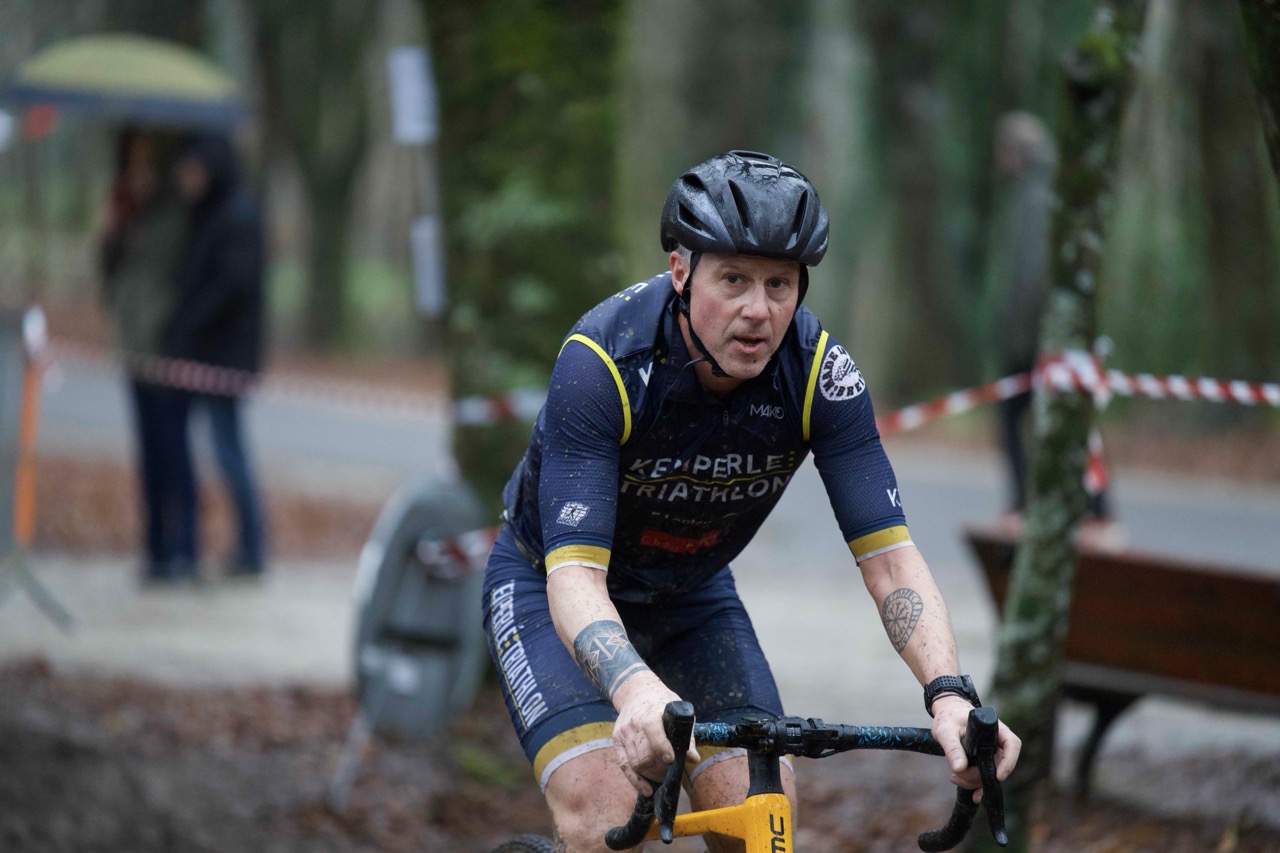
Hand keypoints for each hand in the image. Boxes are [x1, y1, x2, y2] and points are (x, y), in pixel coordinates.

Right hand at [611, 674, 700, 795]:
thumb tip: (693, 758)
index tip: (671, 760)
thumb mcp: (677, 712)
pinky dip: (635, 780)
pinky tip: (646, 789)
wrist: (636, 691)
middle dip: (660, 770)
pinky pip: (624, 765)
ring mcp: (623, 733)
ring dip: (651, 776)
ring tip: (662, 777)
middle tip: (670, 774)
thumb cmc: (661, 702)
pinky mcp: (616, 740)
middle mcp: (634, 724)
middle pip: (644, 755)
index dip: (662, 748)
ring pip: (635, 763)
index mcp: (650, 714)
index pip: (654, 733)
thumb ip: (686, 735)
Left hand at [930, 695, 1020, 797]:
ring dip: (973, 781)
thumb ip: (952, 748)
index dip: (1009, 762)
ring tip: (954, 776)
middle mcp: (996, 741)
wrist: (946, 715)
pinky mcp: (984, 761)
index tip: (998, 777)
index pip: (1012, 744)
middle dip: (979, 776)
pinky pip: (985, 777)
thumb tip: (960, 768)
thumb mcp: (946, 731)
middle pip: (999, 764)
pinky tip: (968, 791)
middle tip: (957, 775)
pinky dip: (976, 785)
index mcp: (993, 728)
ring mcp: (992, 752)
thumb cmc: (948, 718)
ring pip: (990, 774)